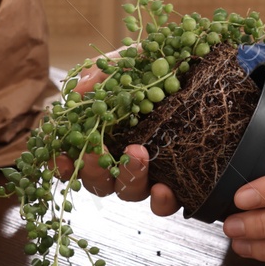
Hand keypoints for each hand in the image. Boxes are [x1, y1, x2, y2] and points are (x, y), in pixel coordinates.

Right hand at [57, 58, 179, 215]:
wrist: (202, 64)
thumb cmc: (161, 66)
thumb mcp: (130, 62)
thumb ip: (104, 75)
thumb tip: (80, 89)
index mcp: (106, 133)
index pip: (77, 157)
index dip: (65, 164)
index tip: (62, 159)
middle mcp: (124, 157)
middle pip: (100, 181)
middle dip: (95, 170)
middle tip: (101, 151)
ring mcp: (151, 171)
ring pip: (129, 192)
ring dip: (128, 179)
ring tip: (139, 154)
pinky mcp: (179, 180)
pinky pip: (165, 203)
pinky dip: (161, 202)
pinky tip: (164, 189)